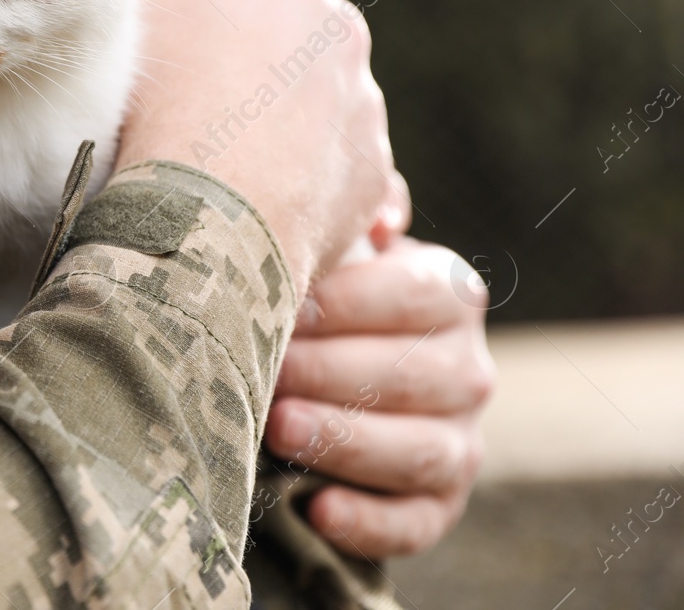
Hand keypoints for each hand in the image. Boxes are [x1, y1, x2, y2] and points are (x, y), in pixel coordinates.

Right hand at [115, 0, 406, 291]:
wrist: (210, 211)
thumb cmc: (160, 96)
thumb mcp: (125, 2)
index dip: (174, 4)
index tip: (146, 45)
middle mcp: (337, 20)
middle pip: (267, 32)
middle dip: (230, 60)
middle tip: (174, 104)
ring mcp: (363, 97)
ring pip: (302, 100)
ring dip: (265, 119)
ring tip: (210, 161)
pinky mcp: (371, 166)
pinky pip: (329, 165)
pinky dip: (296, 177)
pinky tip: (249, 198)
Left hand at [264, 237, 494, 557]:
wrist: (319, 360)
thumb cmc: (311, 287)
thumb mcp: (330, 239)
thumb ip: (348, 211)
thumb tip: (383, 212)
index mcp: (445, 291)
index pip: (416, 293)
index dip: (349, 303)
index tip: (283, 307)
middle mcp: (465, 366)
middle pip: (418, 375)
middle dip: (334, 373)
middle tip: (267, 371)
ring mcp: (459, 437)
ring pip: (422, 450)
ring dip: (348, 441)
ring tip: (279, 428)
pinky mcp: (437, 501)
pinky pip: (418, 521)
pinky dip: (371, 522)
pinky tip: (317, 511)